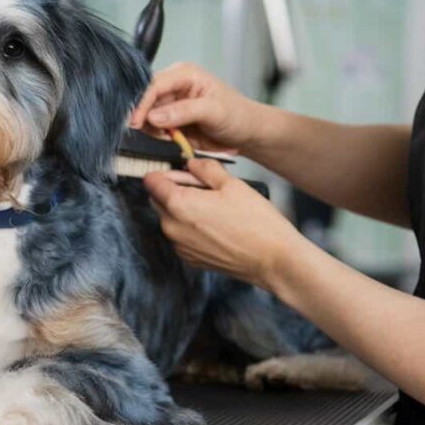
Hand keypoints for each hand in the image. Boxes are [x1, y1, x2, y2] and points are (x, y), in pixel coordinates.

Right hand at [130, 62, 267, 154]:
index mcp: (184, 74)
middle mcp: (173, 87)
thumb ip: (184, 111)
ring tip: (172, 136)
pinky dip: (157, 136)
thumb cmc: (237, 115)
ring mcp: (170, 104)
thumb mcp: (213, 111)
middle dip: (144, 117)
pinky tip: (172, 138)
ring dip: (152, 129)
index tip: (135, 121)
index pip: (153, 84)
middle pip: (145, 99)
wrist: (246, 133)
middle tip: (153, 133)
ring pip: (145, 116)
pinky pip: (152, 129)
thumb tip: (154, 116)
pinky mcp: (169, 121)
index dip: (141, 102)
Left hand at [143, 159, 305, 287]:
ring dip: (182, 209)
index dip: (165, 173)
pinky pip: (181, 236)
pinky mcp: (189, 258)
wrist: (272, 260)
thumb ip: (205, 169)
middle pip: (157, 200)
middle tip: (202, 187)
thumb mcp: (232, 184)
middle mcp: (172, 227)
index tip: (180, 172)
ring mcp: (180, 246)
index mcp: (179, 204)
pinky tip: (215, 224)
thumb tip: (192, 164)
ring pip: (169, 219)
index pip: (151, 182)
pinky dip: (190, 228)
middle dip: (173, 190)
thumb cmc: (256, 223)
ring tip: (213, 207)